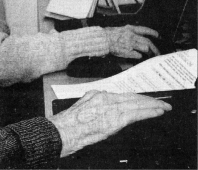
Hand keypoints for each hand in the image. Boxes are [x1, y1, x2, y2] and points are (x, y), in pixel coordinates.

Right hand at [49, 91, 171, 156]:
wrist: (62, 131)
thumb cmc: (68, 123)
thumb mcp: (82, 105)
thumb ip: (95, 101)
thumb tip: (105, 99)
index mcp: (98, 95)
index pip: (124, 95)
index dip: (138, 98)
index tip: (146, 100)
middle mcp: (106, 99)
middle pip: (132, 98)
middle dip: (148, 101)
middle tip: (161, 103)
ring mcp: (111, 108)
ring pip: (137, 104)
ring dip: (152, 106)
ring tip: (163, 107)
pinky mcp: (114, 120)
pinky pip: (136, 114)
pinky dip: (148, 112)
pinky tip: (157, 112)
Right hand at [104, 25, 159, 58]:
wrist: (101, 39)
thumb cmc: (108, 34)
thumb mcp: (120, 29)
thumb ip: (129, 32)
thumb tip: (137, 36)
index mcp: (130, 29)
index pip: (145, 30)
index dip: (153, 33)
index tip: (158, 36)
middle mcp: (132, 36)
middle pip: (148, 41)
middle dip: (154, 48)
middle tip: (157, 52)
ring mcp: (130, 44)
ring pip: (145, 48)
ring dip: (149, 52)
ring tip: (150, 56)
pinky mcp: (127, 51)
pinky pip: (138, 55)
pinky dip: (139, 56)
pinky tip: (140, 57)